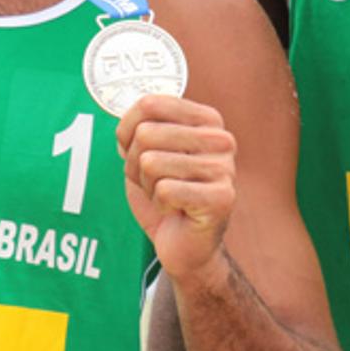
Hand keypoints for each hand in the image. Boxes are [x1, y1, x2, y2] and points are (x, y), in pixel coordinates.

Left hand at [116, 94, 236, 289]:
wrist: (186, 246)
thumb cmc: (167, 196)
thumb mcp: (145, 154)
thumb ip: (137, 129)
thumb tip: (125, 120)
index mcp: (206, 119)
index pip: (149, 104)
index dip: (127, 131)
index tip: (134, 150)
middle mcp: (220, 138)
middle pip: (146, 133)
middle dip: (136, 164)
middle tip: (154, 182)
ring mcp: (224, 168)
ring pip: (152, 162)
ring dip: (148, 187)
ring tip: (166, 196)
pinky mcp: (221, 197)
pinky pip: (165, 189)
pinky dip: (160, 204)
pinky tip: (176, 210)